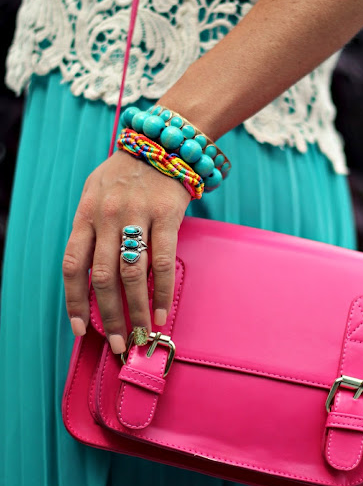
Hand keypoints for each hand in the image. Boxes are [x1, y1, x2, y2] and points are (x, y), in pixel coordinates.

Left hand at [62, 150, 191, 352]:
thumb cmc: (127, 174)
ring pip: (132, 273)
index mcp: (86, 213)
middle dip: (109, 316)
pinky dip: (162, 291)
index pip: (74, 264)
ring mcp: (136, 214)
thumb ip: (92, 229)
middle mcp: (107, 215)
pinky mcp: (166, 214)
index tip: (81, 329)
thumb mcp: (98, 192)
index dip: (75, 301)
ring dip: (136, 310)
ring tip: (143, 333)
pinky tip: (163, 310)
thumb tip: (95, 278)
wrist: (163, 141)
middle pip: (103, 277)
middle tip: (118, 343)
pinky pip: (162, 261)